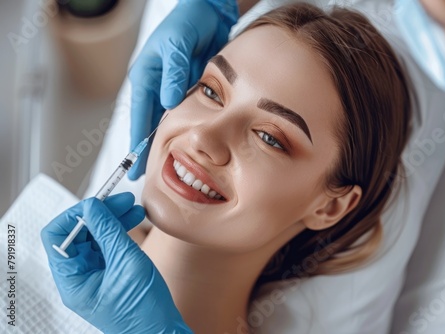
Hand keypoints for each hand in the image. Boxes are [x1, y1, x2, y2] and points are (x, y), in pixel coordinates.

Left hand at [41, 193, 191, 333]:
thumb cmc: (143, 310)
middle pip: (78, 234)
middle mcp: (79, 277)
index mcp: (72, 280)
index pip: (57, 236)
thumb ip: (108, 231)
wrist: (161, 331)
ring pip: (96, 237)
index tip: (97, 202)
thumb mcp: (127, 263)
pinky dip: (120, 231)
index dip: (75, 215)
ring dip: (113, 220)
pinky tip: (134, 220)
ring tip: (133, 208)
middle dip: (100, 214)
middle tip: (121, 200)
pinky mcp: (110, 273)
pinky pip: (109, 245)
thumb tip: (93, 206)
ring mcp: (95, 275)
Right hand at [128, 0, 238, 179]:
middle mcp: (157, 86)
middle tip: (151, 176)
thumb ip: (174, 74)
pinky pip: (188, 113)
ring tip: (169, 167)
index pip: (139, 117)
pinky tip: (189, 145)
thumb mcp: (177, 45)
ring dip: (171, 142)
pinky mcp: (190, 88)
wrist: (209, 11)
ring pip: (171, 122)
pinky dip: (188, 128)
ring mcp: (174, 88)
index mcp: (145, 77)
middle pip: (152, 125)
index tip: (136, 168)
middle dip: (152, 150)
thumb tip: (169, 103)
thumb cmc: (187, 22)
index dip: (137, 145)